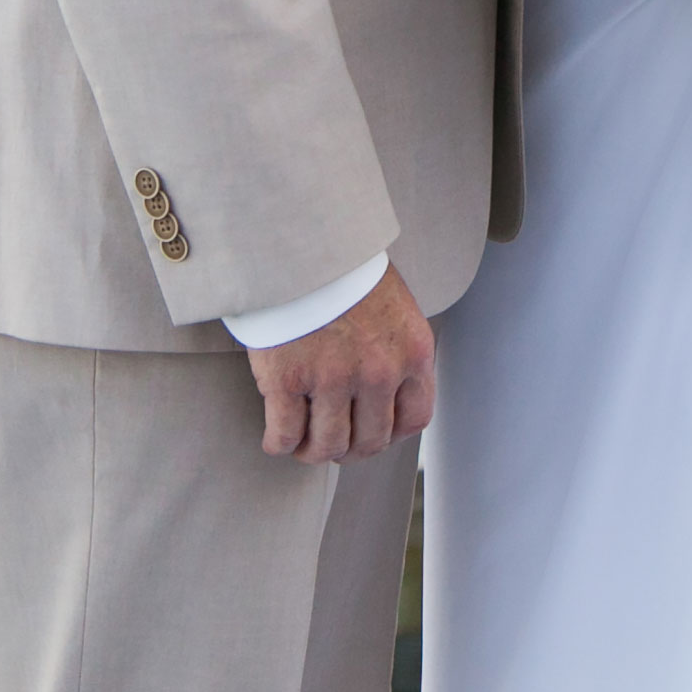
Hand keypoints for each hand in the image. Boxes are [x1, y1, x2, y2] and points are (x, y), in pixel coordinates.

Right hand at [250, 264, 433, 464]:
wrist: (299, 240)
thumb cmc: (343, 267)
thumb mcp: (393, 306)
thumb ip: (395, 349)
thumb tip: (386, 391)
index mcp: (412, 352)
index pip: (415, 419)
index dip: (391, 433)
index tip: (371, 431)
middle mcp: (379, 372)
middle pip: (370, 441)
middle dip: (350, 449)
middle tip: (332, 442)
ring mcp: (333, 378)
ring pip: (328, 446)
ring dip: (313, 452)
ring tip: (302, 445)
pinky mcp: (287, 380)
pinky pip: (285, 435)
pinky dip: (279, 444)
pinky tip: (276, 438)